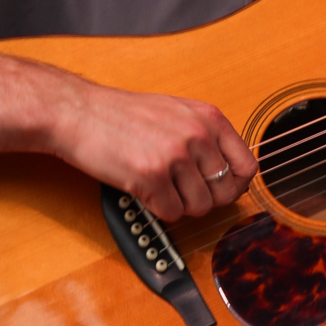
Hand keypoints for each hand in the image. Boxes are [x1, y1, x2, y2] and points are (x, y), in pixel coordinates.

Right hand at [52, 81, 256, 223]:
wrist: (78, 112)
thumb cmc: (123, 115)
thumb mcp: (177, 112)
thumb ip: (207, 137)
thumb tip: (234, 174)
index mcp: (209, 117)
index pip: (247, 167)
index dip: (235, 185)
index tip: (219, 189)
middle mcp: (197, 134)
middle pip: (225, 193)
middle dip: (204, 199)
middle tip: (180, 189)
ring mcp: (175, 155)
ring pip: (200, 207)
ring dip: (179, 205)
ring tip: (159, 185)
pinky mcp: (151, 176)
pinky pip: (172, 213)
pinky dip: (158, 208)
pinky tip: (144, 189)